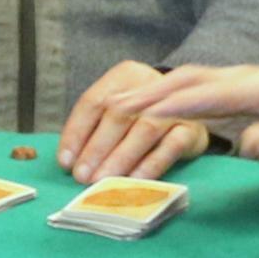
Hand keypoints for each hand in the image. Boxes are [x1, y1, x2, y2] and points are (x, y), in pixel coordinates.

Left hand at [57, 60, 217, 181]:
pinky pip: (170, 147)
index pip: (93, 102)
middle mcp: (149, 85)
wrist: (192, 111)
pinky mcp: (191, 129)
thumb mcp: (116, 112)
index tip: (65, 162)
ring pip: (145, 129)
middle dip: (97, 148)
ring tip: (103, 181)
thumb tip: (69, 161)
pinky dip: (150, 165)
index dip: (76, 132)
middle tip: (82, 176)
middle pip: (119, 114)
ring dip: (120, 158)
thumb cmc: (140, 115)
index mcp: (124, 75)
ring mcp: (174, 106)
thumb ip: (93, 129)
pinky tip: (134, 181)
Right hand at [105, 61, 258, 137]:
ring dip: (150, 92)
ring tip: (115, 105)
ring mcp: (229, 77)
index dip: (183, 103)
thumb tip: (250, 143)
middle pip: (191, 80)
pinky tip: (131, 104)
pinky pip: (182, 86)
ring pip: (182, 80)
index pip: (215, 94)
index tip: (153, 113)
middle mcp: (242, 76)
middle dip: (154, 92)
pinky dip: (157, 95)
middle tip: (119, 106)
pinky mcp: (219, 84)